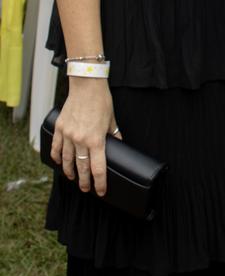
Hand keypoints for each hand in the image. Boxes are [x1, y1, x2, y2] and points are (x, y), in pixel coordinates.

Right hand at [51, 80, 120, 196]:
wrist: (87, 84)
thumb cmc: (101, 100)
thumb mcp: (111, 119)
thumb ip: (114, 134)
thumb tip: (118, 145)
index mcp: (96, 139)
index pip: (98, 168)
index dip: (100, 183)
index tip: (101, 191)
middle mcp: (80, 140)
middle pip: (81, 168)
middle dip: (84, 181)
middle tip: (85, 189)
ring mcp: (68, 135)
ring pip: (66, 160)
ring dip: (70, 171)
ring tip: (73, 177)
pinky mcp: (60, 128)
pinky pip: (55, 148)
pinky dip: (56, 157)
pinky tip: (59, 163)